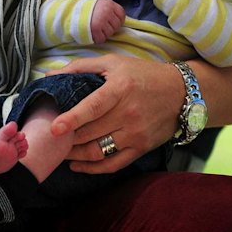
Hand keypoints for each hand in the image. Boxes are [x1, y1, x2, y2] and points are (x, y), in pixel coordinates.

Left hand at [50, 55, 183, 173]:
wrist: (181, 92)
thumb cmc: (142, 74)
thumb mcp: (113, 62)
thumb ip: (81, 67)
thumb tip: (50, 75)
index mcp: (119, 88)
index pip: (93, 107)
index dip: (72, 118)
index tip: (54, 128)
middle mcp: (128, 113)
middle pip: (91, 132)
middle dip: (68, 139)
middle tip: (50, 140)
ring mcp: (135, 134)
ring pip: (99, 151)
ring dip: (76, 156)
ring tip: (60, 153)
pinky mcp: (141, 148)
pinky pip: (114, 164)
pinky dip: (93, 169)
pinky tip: (78, 166)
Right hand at [90, 0, 124, 42]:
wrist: (71, 12)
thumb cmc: (88, 9)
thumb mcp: (100, 3)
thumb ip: (111, 9)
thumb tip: (121, 21)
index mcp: (109, 4)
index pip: (122, 15)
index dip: (117, 20)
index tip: (110, 21)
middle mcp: (107, 11)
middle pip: (117, 26)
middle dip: (110, 27)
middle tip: (101, 25)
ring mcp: (101, 20)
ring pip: (110, 33)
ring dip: (104, 33)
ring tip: (96, 28)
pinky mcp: (95, 29)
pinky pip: (102, 39)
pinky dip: (98, 38)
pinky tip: (93, 33)